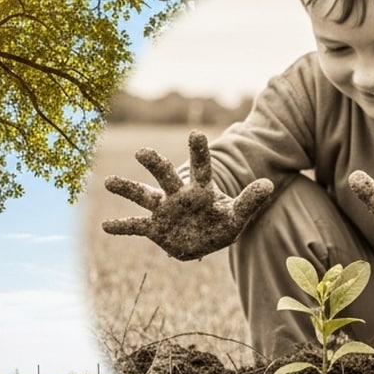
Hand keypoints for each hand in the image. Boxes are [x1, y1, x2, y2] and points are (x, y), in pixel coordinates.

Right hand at [101, 130, 274, 259]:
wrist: (203, 240)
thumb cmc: (219, 224)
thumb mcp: (237, 216)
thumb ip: (249, 201)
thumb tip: (268, 184)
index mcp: (200, 190)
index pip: (201, 168)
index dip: (199, 153)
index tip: (195, 134)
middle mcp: (177, 195)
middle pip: (165, 177)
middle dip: (155, 165)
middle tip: (142, 153)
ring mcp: (163, 210)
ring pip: (143, 196)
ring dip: (126, 189)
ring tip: (107, 182)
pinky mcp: (154, 227)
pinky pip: (135, 226)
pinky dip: (121, 227)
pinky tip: (105, 226)